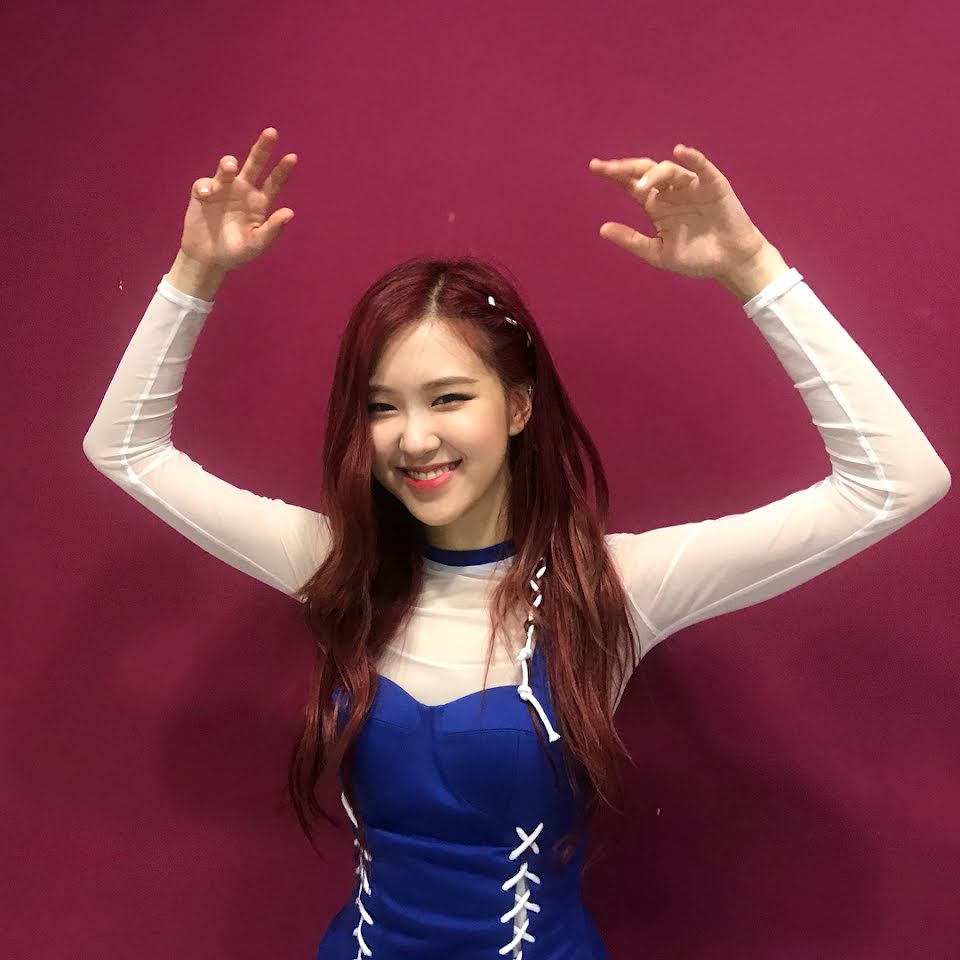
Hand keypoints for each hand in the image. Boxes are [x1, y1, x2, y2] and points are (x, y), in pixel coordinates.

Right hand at [180, 127, 297, 271]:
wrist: (208, 259)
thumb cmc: (237, 252)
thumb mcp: (257, 244)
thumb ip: (273, 230)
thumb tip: (290, 213)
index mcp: (260, 202)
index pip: (274, 182)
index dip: (282, 170)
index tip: (292, 157)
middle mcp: (244, 190)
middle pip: (254, 164)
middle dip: (263, 148)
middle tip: (272, 133)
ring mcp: (223, 189)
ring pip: (228, 168)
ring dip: (228, 164)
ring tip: (229, 167)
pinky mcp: (204, 192)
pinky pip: (205, 183)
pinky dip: (206, 186)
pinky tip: (207, 195)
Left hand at [589, 144, 767, 280]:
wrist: (729, 264)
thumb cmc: (696, 259)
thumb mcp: (658, 254)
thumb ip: (632, 241)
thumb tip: (602, 229)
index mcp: (656, 206)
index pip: (631, 185)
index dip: (614, 175)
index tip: (594, 167)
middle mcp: (671, 192)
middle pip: (645, 171)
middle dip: (626, 167)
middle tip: (607, 168)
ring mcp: (692, 186)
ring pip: (669, 170)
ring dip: (654, 174)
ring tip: (641, 186)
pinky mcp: (713, 185)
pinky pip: (702, 167)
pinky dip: (693, 158)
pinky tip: (680, 151)